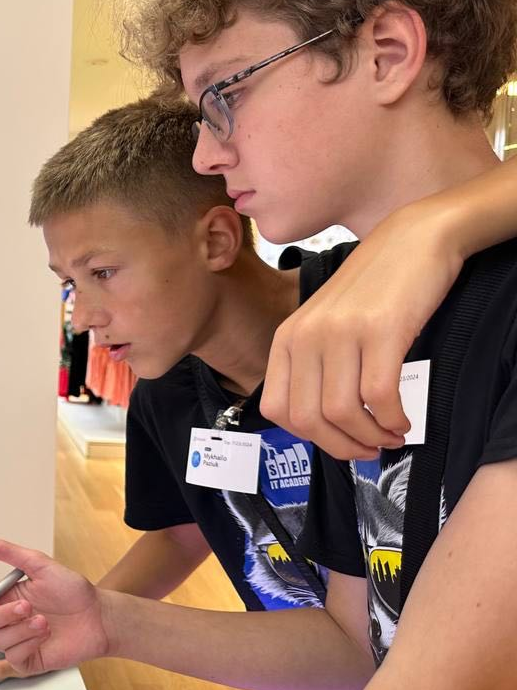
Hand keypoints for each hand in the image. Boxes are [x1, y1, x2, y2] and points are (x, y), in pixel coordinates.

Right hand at [0, 533, 104, 680]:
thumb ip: (7, 552)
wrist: (99, 618)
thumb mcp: (40, 564)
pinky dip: (26, 646)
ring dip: (22, 630)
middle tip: (27, 607)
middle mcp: (7, 618)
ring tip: (44, 622)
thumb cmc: (74, 592)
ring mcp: (16, 639)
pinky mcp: (27, 659)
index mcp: (5, 596)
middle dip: (3, 615)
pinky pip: (12, 658)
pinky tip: (41, 638)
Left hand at [262, 200, 463, 459]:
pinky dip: (392, 419)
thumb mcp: (326, 323)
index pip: (277, 409)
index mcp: (287, 338)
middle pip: (308, 418)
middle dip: (340, 446)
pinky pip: (378, 395)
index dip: (309, 437)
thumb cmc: (374, 287)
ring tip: (390, 436)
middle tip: (369, 450)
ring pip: (341, 412)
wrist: (412, 239)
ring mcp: (341, 332)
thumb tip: (325, 424)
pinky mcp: (380, 330)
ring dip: (370, 436)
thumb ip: (317, 365)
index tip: (337, 442)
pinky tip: (403, 420)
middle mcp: (306, 336)